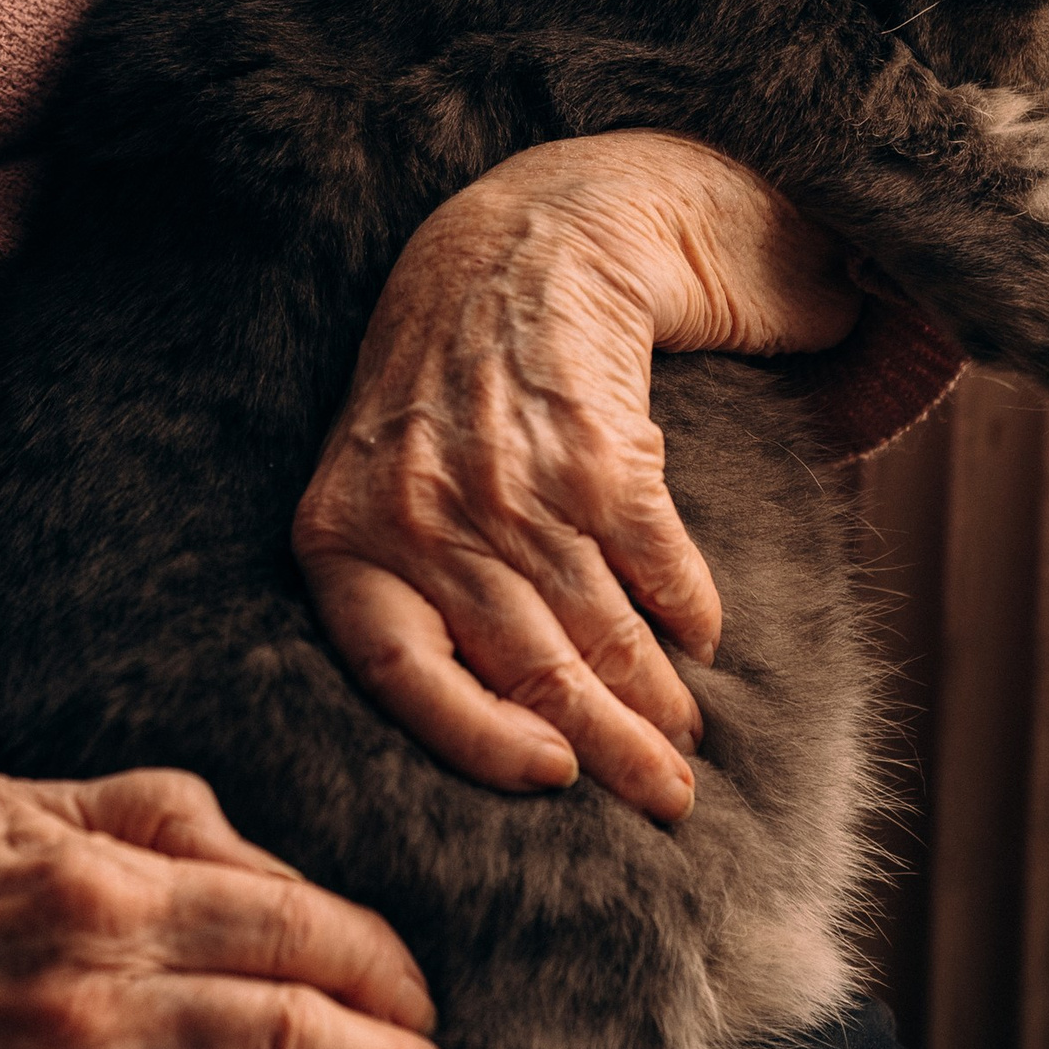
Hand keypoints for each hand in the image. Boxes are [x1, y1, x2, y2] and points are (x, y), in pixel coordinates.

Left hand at [294, 133, 858, 823]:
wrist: (517, 244)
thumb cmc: (437, 390)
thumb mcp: (373, 481)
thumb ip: (399, 589)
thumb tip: (478, 726)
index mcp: (345, 535)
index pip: (396, 673)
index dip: (474, 740)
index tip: (547, 778)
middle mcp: (424, 516)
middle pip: (525, 670)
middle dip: (606, 752)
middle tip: (663, 803)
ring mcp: (513, 483)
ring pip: (597, 630)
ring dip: (656, 700)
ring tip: (685, 743)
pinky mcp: (600, 450)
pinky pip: (655, 563)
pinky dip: (689, 612)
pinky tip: (704, 642)